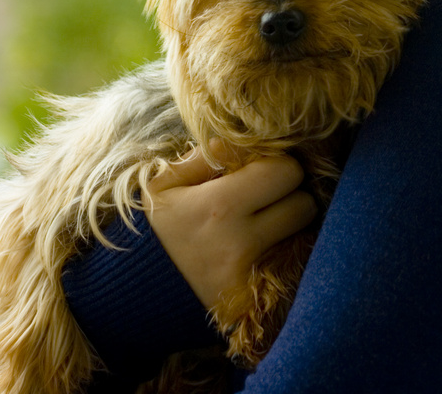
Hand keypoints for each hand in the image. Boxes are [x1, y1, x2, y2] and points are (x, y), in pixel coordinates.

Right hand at [144, 145, 317, 310]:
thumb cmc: (155, 229)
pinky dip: (282, 252)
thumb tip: (240, 140)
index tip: (261, 169)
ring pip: (303, 237)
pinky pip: (291, 267)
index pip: (285, 171)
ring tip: (265, 221)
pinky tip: (262, 247)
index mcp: (219, 206)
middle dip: (291, 194)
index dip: (278, 164)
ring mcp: (249, 276)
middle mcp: (240, 243)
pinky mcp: (253, 301)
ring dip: (290, 225)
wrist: (136, 291)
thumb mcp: (164, 184)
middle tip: (268, 196)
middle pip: (305, 206)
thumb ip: (205, 155)